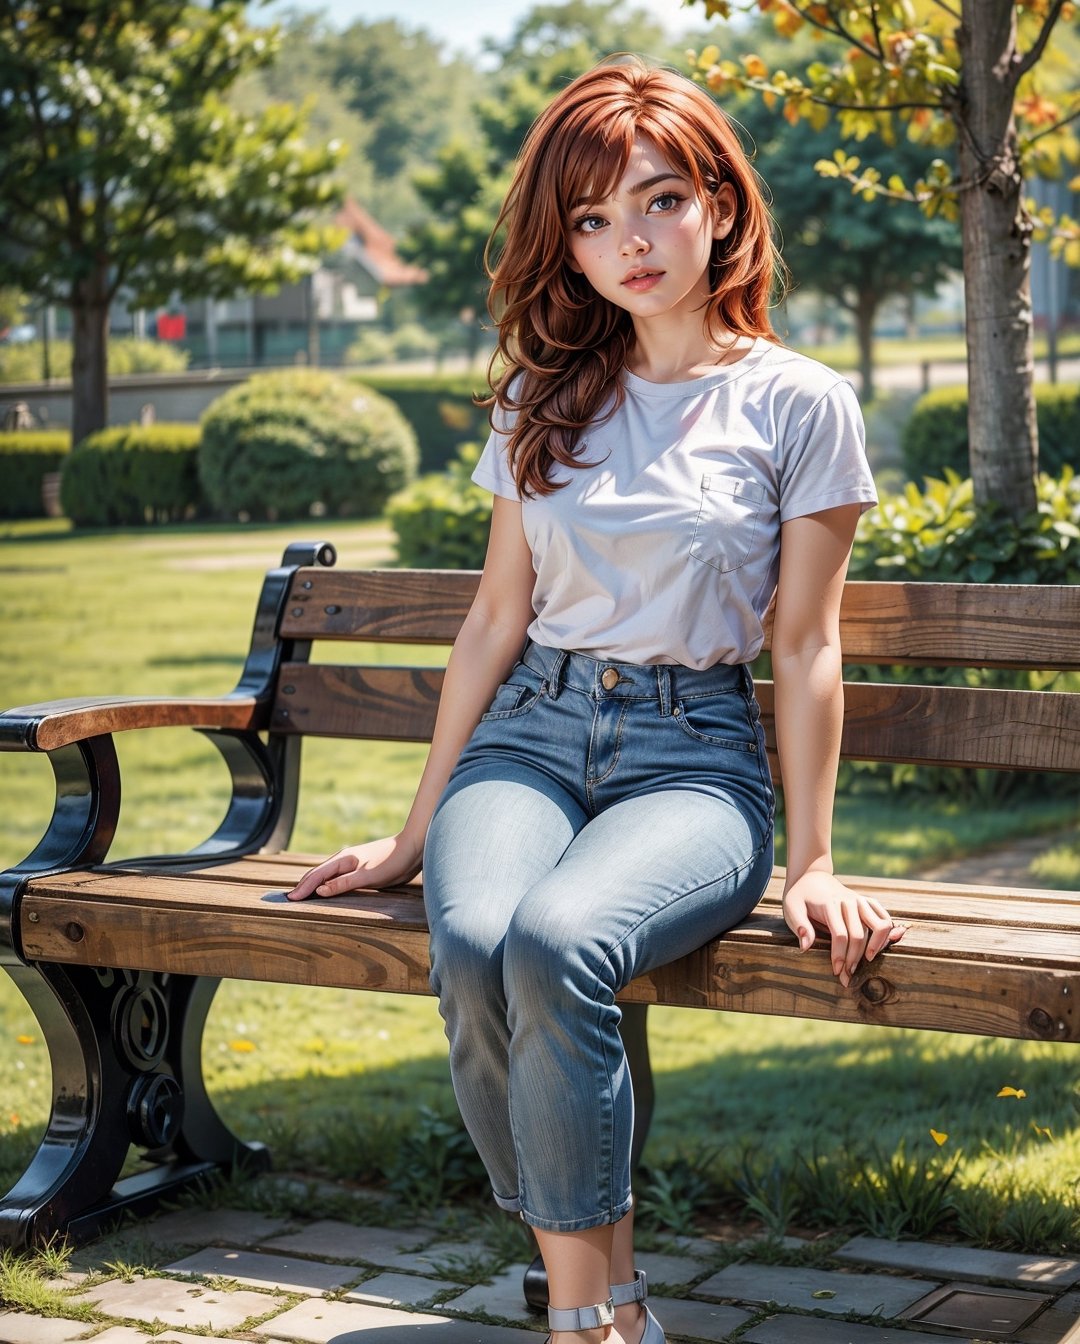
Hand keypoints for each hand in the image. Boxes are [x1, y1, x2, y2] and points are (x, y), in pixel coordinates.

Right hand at [286, 833, 422, 901]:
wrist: (413, 848)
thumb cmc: (392, 861)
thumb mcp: (367, 876)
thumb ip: (343, 884)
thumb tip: (318, 891)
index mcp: (342, 860)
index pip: (315, 876)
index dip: (302, 888)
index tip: (289, 900)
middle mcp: (344, 860)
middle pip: (317, 874)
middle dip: (303, 886)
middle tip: (289, 900)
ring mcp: (352, 864)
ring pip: (326, 875)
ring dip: (313, 885)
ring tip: (302, 896)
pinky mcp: (360, 869)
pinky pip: (337, 878)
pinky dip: (326, 885)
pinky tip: (327, 891)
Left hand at [782, 870, 905, 986]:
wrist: (812, 877)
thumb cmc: (800, 897)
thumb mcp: (792, 908)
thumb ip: (799, 926)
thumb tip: (806, 946)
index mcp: (830, 903)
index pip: (840, 934)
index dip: (839, 956)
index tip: (836, 971)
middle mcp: (850, 901)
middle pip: (859, 935)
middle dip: (854, 959)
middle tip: (847, 976)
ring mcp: (861, 900)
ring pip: (880, 926)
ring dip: (876, 947)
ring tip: (866, 961)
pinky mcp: (868, 902)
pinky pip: (885, 918)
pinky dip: (888, 934)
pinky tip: (879, 948)